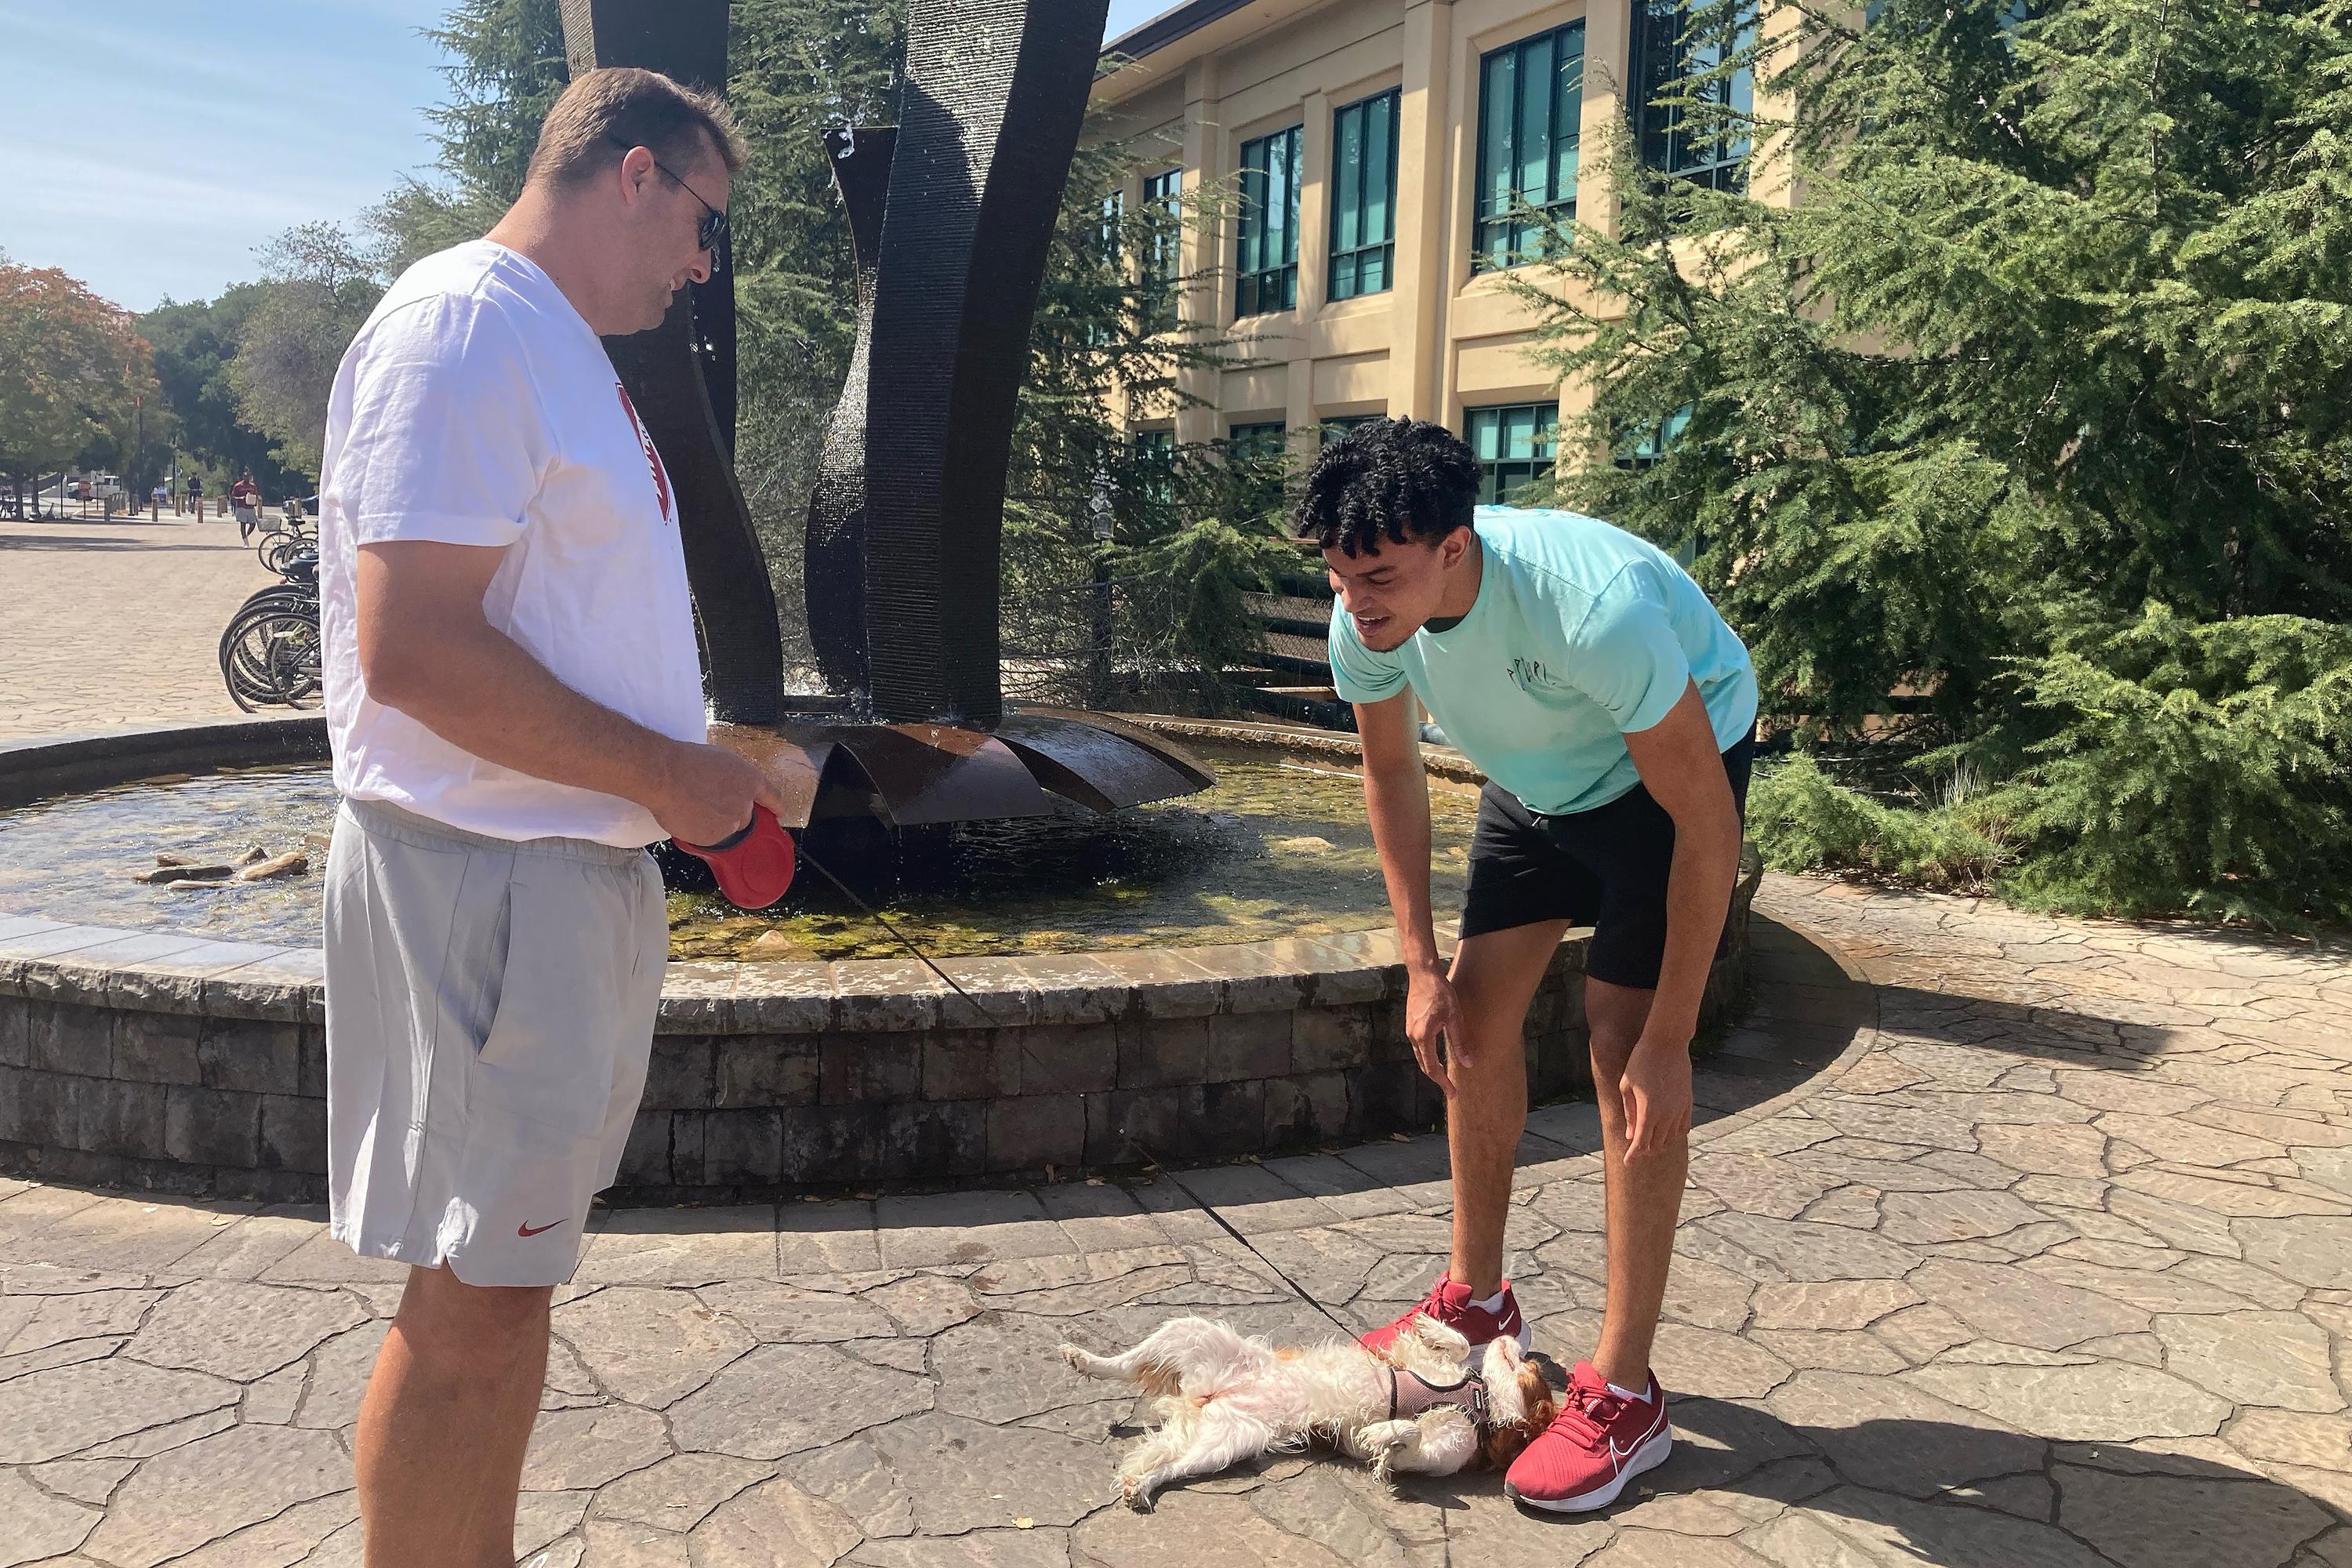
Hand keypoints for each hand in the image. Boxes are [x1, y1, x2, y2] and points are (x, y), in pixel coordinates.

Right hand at [652, 741, 778, 848]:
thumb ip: (737, 777)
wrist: (666, 776)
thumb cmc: (689, 762)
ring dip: (714, 821)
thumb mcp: (723, 759)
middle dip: (730, 812)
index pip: (773, 798)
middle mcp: (745, 805)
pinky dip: (700, 830)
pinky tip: (688, 815)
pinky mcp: (713, 838)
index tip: (779, 813)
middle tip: (708, 800)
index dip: (776, 807)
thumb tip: (733, 786)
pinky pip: (709, 837)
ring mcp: (730, 824)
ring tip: (693, 805)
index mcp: (752, 781)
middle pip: (744, 817)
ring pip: (726, 828)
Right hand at [1405, 967, 1467, 1099]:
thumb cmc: (1440, 993)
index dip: (1443, 1083)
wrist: (1423, 974)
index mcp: (1423, 1037)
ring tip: (1444, 1076)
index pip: (1432, 1068)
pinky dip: (1427, 1055)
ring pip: (1420, 1056)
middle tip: (1451, 1090)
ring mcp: (1409, 1030)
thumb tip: (1468, 1063)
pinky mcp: (1410, 1024)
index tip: (1453, 1093)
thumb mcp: (1455, 1018)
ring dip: (1431, 1067)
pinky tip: (1436, 1055)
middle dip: (1437, 1079)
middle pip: (1424, 1065)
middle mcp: (1413, 1036)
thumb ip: (1459, 1042)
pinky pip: (1418, 1046)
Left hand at [1618, 1035, 1692, 1157]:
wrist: (1666, 1043)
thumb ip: (1629, 1113)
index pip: (1641, 1143)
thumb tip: (1630, 1135)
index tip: (1627, 1162)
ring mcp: (1679, 1109)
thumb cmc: (1640, 1061)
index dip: (1633, 1155)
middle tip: (1636, 1149)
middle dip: (1645, 1151)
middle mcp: (1666, 1114)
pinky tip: (1667, 1132)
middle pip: (1657, 1145)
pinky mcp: (1688, 1102)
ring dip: (1659, 1143)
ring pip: (1671, 1138)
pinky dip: (1675, 1134)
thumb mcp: (1626, 1086)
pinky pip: (1684, 1127)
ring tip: (1650, 1141)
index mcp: (1648, 1111)